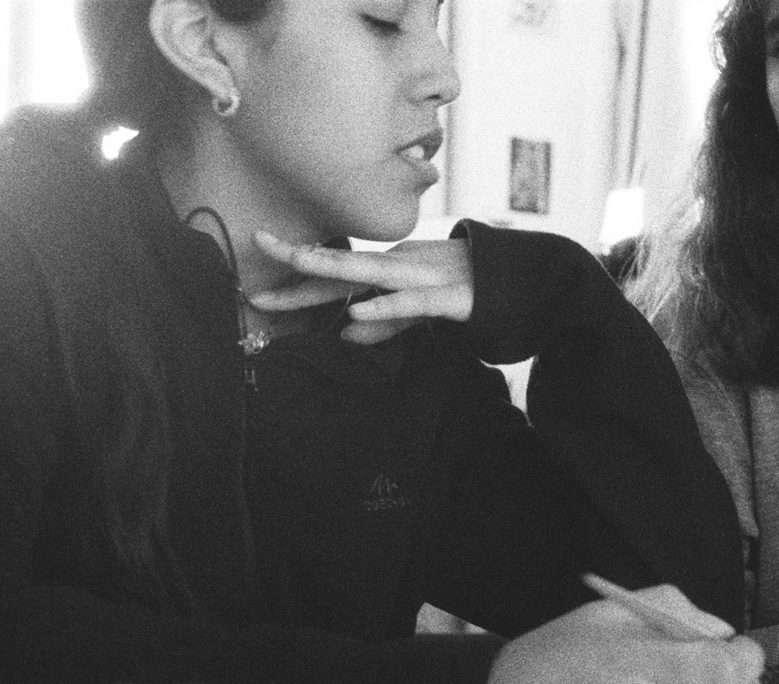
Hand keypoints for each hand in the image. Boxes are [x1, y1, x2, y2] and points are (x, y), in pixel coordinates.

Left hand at [250, 230, 472, 344]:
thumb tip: (347, 335)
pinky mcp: (447, 298)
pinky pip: (412, 303)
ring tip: (296, 262)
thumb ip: (386, 323)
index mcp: (390, 271)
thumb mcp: (419, 310)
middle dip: (297, 260)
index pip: (336, 277)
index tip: (258, 290)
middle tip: (258, 252)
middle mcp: (398, 267)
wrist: (520, 284)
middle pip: (340, 264)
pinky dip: (385, 307)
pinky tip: (358, 313)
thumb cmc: (468, 291)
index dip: (297, 284)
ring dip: (332, 266)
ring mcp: (422, 278)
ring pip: (370, 270)